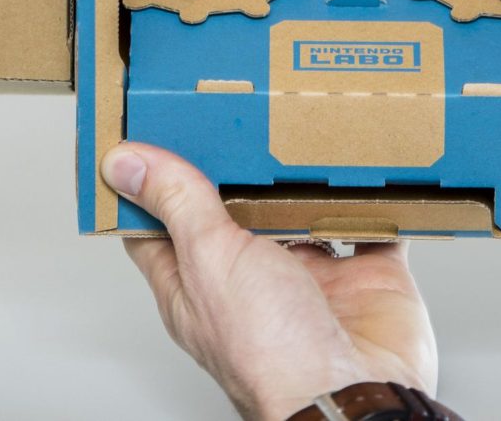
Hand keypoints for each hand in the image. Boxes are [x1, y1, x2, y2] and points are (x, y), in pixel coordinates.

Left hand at [104, 142, 437, 420]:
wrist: (357, 395)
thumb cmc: (273, 354)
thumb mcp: (209, 259)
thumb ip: (175, 204)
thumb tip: (124, 164)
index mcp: (200, 282)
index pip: (164, 222)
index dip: (154, 178)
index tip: (153, 127)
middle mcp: (255, 281)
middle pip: (241, 208)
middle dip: (242, 163)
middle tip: (241, 108)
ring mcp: (314, 279)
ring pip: (308, 211)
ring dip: (310, 174)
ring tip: (305, 120)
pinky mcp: (369, 277)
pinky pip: (375, 224)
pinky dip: (376, 195)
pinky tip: (369, 160)